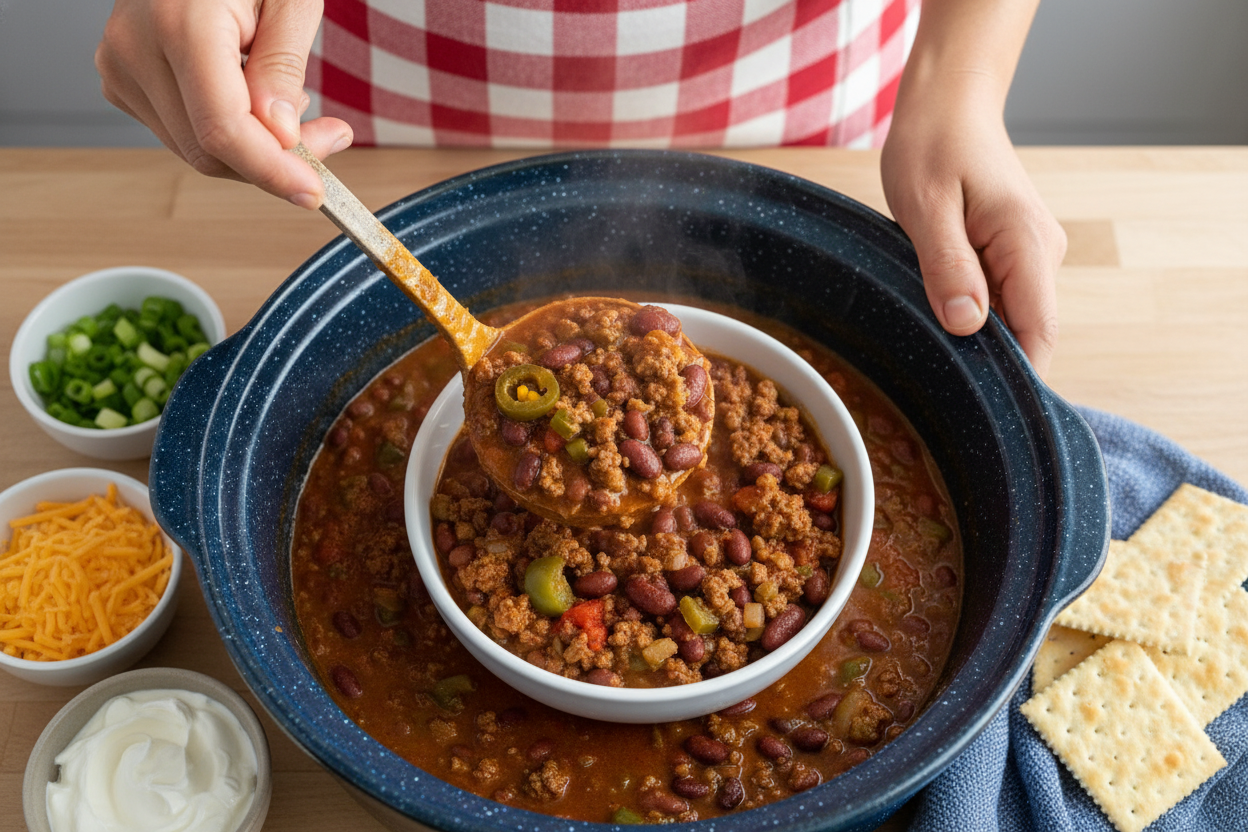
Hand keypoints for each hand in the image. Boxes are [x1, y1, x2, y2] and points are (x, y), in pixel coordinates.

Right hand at [95, 0, 351, 207]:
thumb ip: (283, 67)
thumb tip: (280, 135)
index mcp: (179, 24)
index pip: (222, 129)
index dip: (271, 170)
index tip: (313, 191)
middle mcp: (135, 48)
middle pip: (209, 150)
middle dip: (274, 161)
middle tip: (329, 136)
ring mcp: (121, 67)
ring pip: (196, 150)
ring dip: (254, 149)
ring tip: (289, 104)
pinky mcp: (122, 81)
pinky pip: (182, 133)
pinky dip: (226, 133)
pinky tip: (250, 95)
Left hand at [881, 0, 1064, 376]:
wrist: (948, 104)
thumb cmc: (933, 145)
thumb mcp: (927, 206)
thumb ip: (948, 265)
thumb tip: (968, 325)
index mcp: (1028, 246)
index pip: (1039, 335)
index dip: (1018, 384)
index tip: (986, 421)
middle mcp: (1040, 256)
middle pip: (1025, 336)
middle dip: (988, 370)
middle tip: (939, 405)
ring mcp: (1027, 257)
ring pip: (1008, 322)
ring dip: (972, 344)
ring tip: (927, 368)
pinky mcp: (1009, 255)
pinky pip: (996, 302)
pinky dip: (967, 320)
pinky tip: (932, 328)